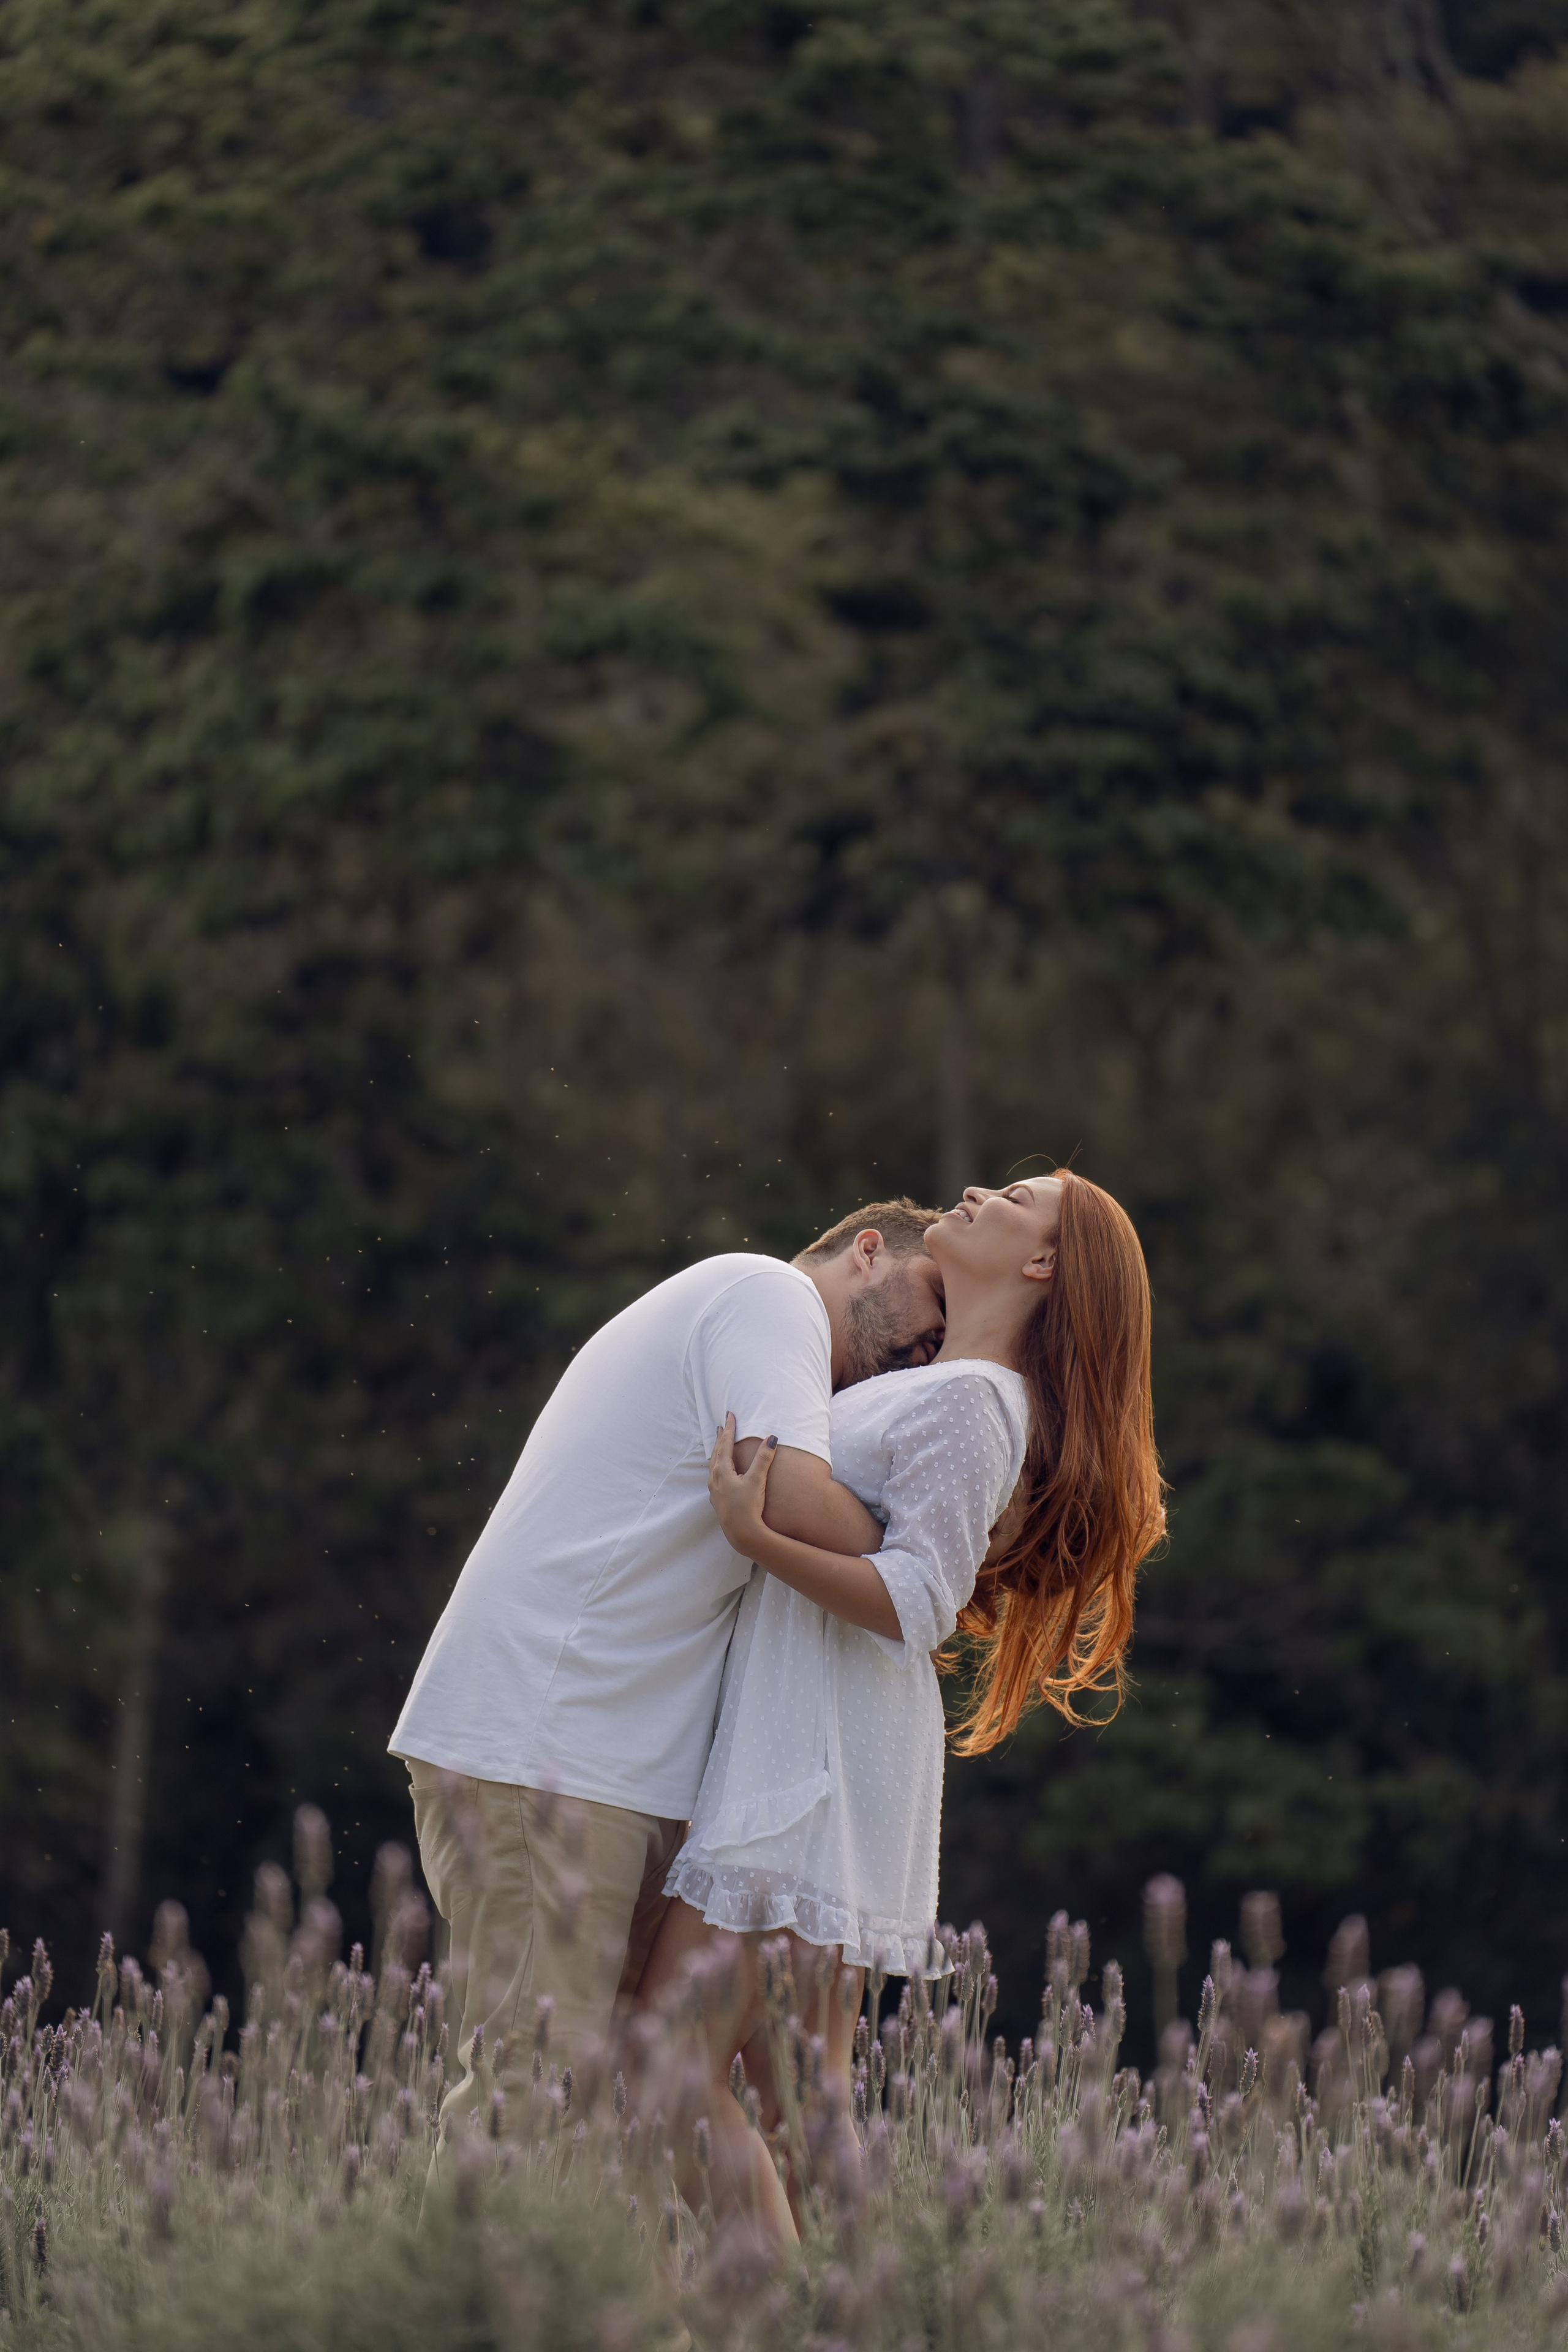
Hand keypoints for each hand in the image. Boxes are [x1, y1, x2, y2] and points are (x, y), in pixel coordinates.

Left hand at [708, 1413, 776, 1550]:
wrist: (742, 1533)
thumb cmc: (748, 1507)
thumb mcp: (757, 1480)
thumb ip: (763, 1458)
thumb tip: (771, 1438)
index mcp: (722, 1470)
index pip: (724, 1443)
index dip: (729, 1428)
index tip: (730, 1415)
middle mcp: (714, 1478)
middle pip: (716, 1452)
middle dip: (720, 1438)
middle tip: (722, 1425)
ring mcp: (714, 1490)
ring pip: (714, 1464)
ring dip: (718, 1452)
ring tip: (721, 1444)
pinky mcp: (718, 1499)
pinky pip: (715, 1476)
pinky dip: (718, 1466)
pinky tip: (721, 1472)